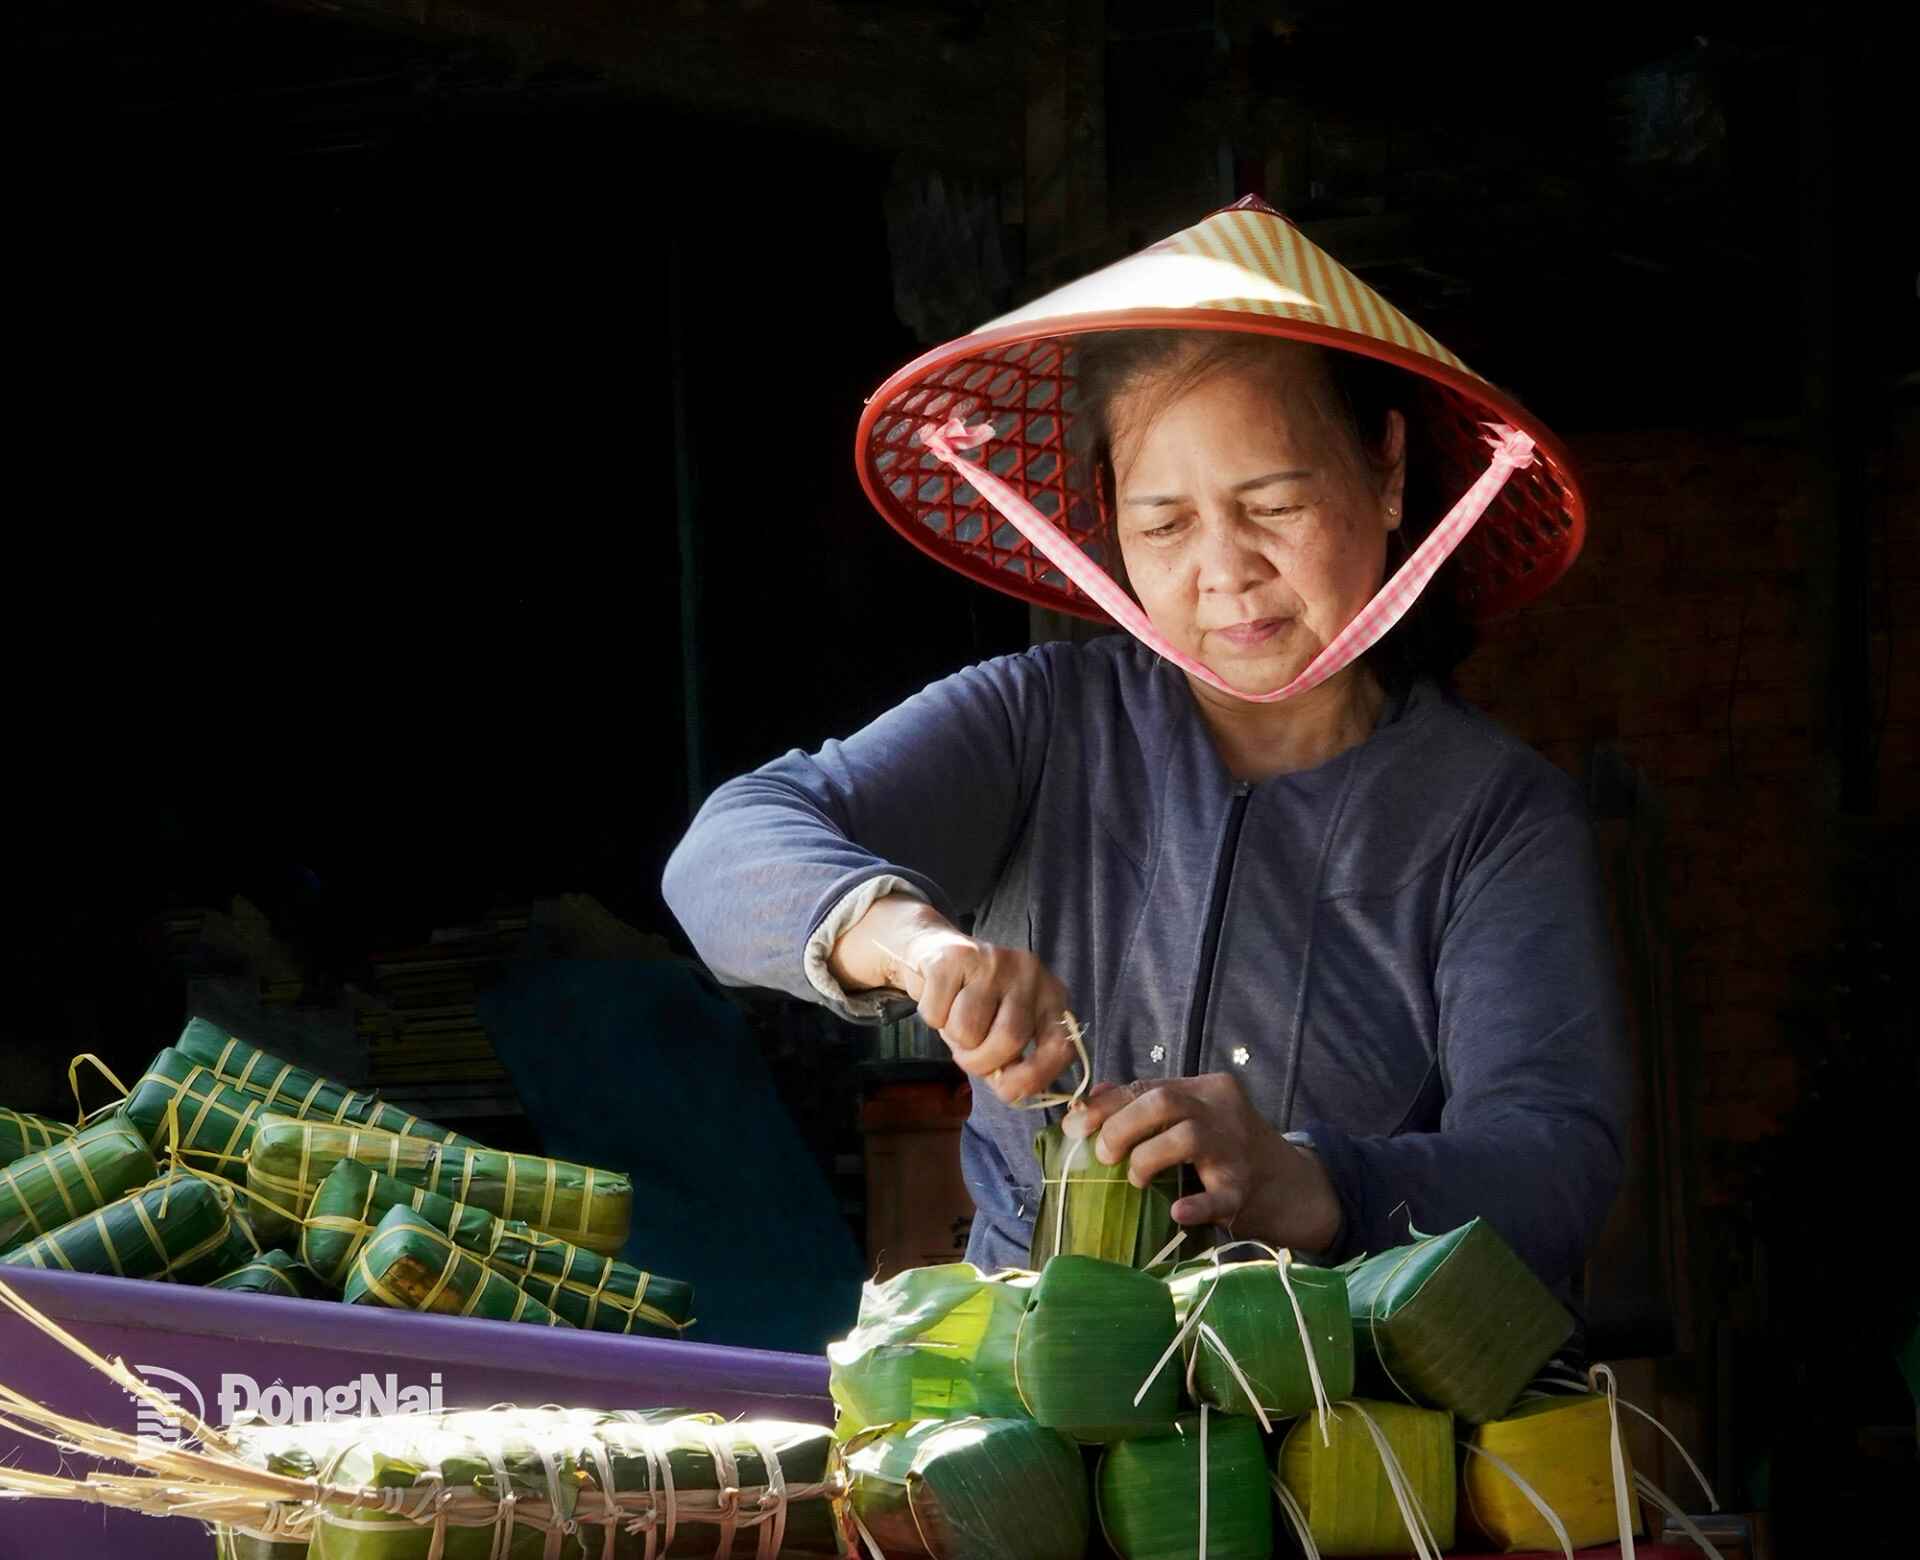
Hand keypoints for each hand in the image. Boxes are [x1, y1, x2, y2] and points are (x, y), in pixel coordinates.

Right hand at [830, 895, 1075, 1105]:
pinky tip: (938, 999)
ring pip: (969, 1028)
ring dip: (952, 1039)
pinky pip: (938, 1013)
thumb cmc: (972, 1001)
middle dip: (979, 1061)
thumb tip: (1010, 1091)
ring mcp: (995, 959)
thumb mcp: (1000, 1032)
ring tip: (953, 1018)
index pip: (1060, 1046)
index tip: (1007, 1092)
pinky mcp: (956, 955)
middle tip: (966, 1054)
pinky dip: (931, 1018)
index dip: (1035, 1077)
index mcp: (1051, 995)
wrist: (933, 949)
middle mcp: (1030, 973)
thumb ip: (1010, 1064)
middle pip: (1010, 1038)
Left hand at [1065, 1073, 1341, 1250]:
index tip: (1075, 1127)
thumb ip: (1146, 1105)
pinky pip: (1220, 1196)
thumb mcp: (1192, 1116)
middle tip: (1104, 1155)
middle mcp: (1222, 1110)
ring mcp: (1236, 1148)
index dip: (1105, 1105)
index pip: (1148, 1087)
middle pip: (1166, 1103)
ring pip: (1187, 1137)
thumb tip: (1088, 1100)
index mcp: (1205, 1089)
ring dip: (1149, 1156)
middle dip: (1123, 1126)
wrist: (1290, 1184)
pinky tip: (1177, 1212)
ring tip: (1134, 1179)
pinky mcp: (1245, 1189)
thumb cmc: (1226, 1148)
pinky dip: (1196, 1205)